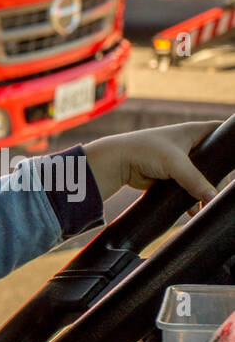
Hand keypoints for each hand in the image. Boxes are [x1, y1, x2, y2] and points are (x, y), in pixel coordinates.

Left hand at [84, 120, 225, 209]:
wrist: (117, 163)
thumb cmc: (145, 151)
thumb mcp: (175, 164)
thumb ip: (195, 180)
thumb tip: (211, 197)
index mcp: (193, 132)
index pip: (220, 132)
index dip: (228, 143)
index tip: (232, 161)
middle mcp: (189, 145)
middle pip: (214, 161)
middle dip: (217, 177)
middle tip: (219, 192)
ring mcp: (179, 161)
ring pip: (200, 176)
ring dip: (203, 190)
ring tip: (206, 205)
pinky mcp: (170, 176)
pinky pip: (186, 187)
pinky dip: (190, 198)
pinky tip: (193, 210)